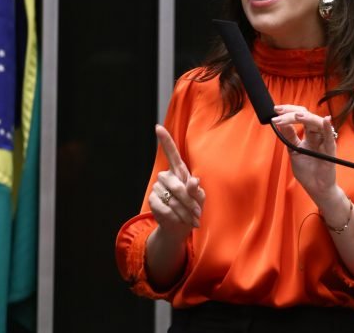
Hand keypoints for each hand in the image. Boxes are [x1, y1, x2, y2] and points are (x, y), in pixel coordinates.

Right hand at [148, 125, 205, 239]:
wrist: (180, 226)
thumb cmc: (193, 207)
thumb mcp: (200, 199)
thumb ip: (197, 190)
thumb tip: (194, 181)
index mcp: (180, 171)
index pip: (172, 153)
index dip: (165, 140)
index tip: (158, 127)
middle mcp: (166, 176)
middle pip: (176, 186)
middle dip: (189, 201)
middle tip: (198, 213)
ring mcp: (157, 187)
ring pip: (171, 198)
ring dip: (184, 212)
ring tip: (192, 219)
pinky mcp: (152, 200)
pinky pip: (164, 208)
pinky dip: (175, 217)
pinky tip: (180, 220)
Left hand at [271, 105, 338, 203]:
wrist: (316, 188)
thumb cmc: (307, 171)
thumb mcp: (294, 150)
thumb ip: (289, 136)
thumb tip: (280, 122)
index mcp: (309, 134)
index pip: (300, 116)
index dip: (288, 111)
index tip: (275, 110)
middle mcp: (318, 134)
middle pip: (307, 116)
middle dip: (292, 112)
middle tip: (278, 111)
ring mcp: (324, 141)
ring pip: (317, 123)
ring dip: (306, 118)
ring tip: (295, 116)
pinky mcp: (330, 150)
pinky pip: (330, 138)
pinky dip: (327, 128)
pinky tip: (326, 120)